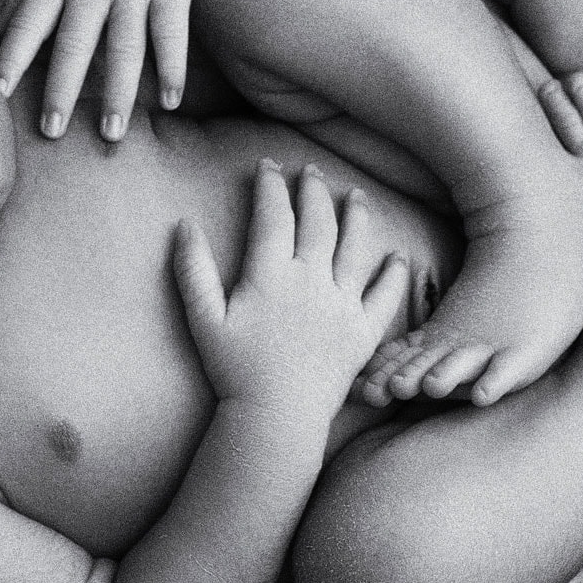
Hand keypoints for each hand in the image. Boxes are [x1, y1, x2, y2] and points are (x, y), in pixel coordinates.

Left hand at [0, 0, 197, 140]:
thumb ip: (21, 7)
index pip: (30, 20)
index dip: (14, 53)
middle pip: (75, 41)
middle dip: (62, 87)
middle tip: (52, 130)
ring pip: (124, 44)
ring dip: (118, 91)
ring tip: (111, 132)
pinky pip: (171, 30)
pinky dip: (172, 66)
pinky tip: (172, 102)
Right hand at [172, 161, 410, 420]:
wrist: (275, 416)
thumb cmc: (234, 371)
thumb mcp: (204, 319)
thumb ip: (192, 270)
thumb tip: (184, 224)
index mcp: (272, 274)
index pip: (274, 215)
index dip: (271, 185)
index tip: (268, 166)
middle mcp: (312, 281)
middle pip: (319, 222)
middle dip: (314, 190)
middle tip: (312, 171)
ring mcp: (342, 305)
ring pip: (356, 247)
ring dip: (357, 217)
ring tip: (356, 196)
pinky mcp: (363, 332)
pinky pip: (386, 297)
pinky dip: (394, 275)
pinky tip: (398, 257)